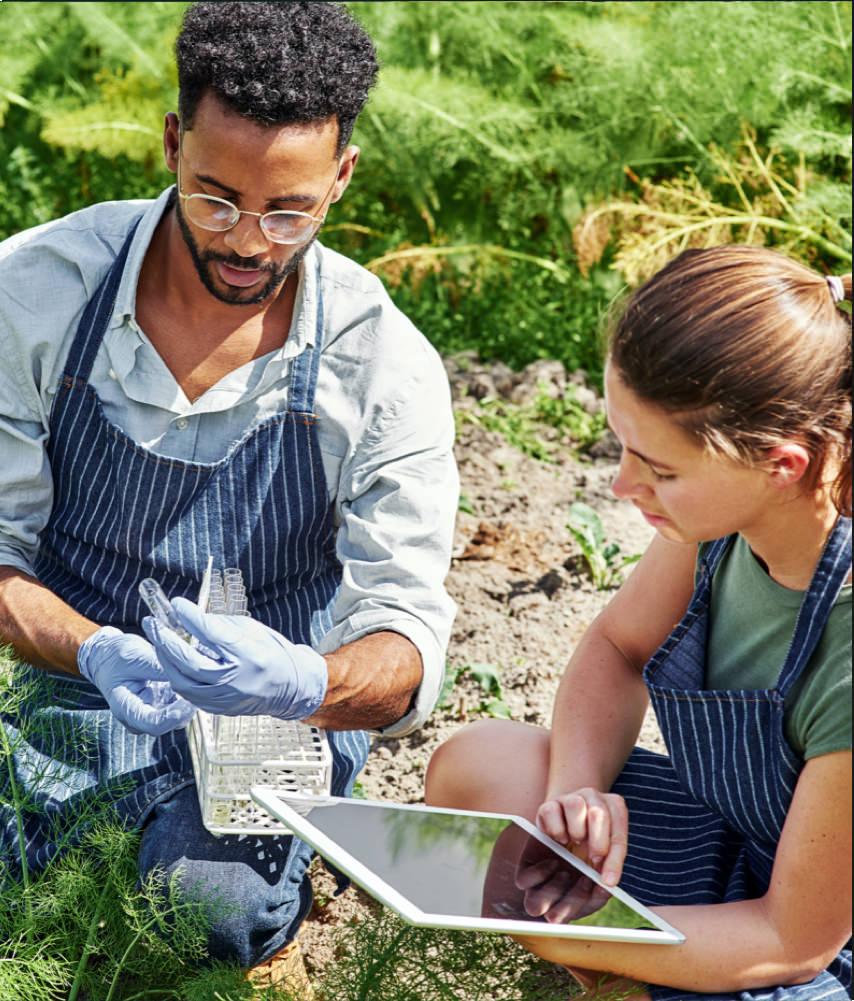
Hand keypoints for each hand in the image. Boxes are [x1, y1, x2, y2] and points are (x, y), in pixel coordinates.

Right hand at [77, 626, 196, 734]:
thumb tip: (188, 674)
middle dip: (187, 707)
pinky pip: (182, 706)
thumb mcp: (136, 656)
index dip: (174, 716)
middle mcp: (140, 717)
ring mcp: (153, 712)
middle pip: (170, 723)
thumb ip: (160, 668)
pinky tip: (197, 679)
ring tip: (201, 679)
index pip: (153, 725)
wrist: (109, 656)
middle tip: (203, 686)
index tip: (189, 700)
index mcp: (126, 709)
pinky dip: (191, 694)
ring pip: (180, 716)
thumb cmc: (117, 655)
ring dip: (192, 700)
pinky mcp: (164, 704)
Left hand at [143, 597, 327, 719]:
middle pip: (188, 660)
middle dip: (166, 640)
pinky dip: (176, 676)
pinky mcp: (217, 709)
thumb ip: (222, 625)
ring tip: (158, 642)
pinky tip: (171, 662)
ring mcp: (224, 698)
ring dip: (165, 660)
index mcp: (248, 655)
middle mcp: (234, 679)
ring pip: (182, 681)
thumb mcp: (254, 631)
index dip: (190, 616)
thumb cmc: (274, 653)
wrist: (291, 688)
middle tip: (152, 623)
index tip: (177, 604)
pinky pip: (187, 693)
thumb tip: (193, 617)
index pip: (210, 632)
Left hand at [514, 835, 609, 923]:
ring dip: (553, 891)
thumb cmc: (589, 845)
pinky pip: (523, 882)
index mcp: (572, 902)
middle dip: (570, 904)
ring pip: (534, 906)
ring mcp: (537, 886)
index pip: (573, 919)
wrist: (569, 822)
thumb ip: (605, 876)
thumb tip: (605, 886)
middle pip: (553, 918)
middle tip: (584, 881)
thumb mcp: (601, 861)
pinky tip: (554, 862)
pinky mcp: (524, 870)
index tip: (599, 887)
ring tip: (566, 873)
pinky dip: (540, 874)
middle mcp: (553, 898)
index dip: (584, 907)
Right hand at [535, 787, 627, 887]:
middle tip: (594, 860)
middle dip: (598, 842)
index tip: (608, 880)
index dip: (615, 858)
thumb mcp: (604, 855)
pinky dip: (556, 829)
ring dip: (577, 830)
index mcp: (613, 806)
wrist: (565, 830)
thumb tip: (607, 882)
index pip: (619, 830)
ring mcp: (570, 797)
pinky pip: (551, 811)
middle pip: (599, 812)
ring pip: (575, 805)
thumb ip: (608, 865)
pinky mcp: (549, 804)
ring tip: (576, 843)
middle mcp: (593, 796)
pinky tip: (560, 840)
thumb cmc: (589, 845)